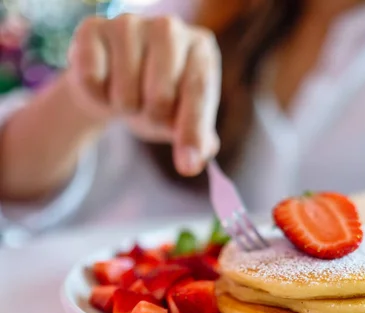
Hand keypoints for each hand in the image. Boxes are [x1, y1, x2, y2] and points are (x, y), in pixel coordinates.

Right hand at [66, 14, 220, 175]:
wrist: (114, 79)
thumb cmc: (159, 101)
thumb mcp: (184, 119)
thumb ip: (198, 140)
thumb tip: (194, 163)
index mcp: (202, 50)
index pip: (199, 94)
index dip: (192, 133)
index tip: (187, 166)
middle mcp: (170, 28)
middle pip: (161, 98)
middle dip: (153, 118)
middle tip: (151, 110)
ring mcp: (130, 24)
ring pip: (124, 94)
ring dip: (125, 108)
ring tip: (129, 94)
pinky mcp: (93, 29)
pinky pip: (92, 81)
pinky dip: (97, 95)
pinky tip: (105, 82)